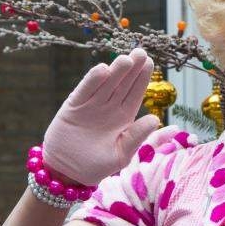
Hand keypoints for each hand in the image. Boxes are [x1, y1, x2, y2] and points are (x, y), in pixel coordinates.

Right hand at [41, 47, 160, 185]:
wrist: (68, 173)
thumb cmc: (97, 166)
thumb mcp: (121, 154)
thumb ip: (136, 137)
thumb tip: (156, 119)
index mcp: (123, 117)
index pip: (135, 93)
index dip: (142, 78)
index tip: (149, 63)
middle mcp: (108, 108)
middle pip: (122, 84)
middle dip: (132, 69)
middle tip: (141, 52)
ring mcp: (91, 105)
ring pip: (105, 84)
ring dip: (115, 71)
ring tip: (126, 59)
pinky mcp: (73, 107)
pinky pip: (85, 91)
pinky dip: (92, 81)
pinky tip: (103, 69)